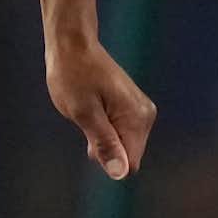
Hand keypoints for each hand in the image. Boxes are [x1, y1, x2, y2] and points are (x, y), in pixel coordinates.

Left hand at [47, 39, 156, 179]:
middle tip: (86, 122)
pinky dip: (103, 129)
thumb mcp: (84, 114)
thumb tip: (120, 173)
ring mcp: (140, 110)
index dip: (107, 160)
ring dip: (102, 138)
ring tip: (88, 113)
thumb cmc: (73, 75)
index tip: (89, 142)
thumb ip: (105, 144)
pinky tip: (93, 110)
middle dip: (104, 148)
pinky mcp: (132, 107)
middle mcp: (145, 115)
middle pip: (127, 155)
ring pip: (122, 145)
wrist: (73, 45)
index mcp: (136, 118)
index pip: (130, 163)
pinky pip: (120, 133)